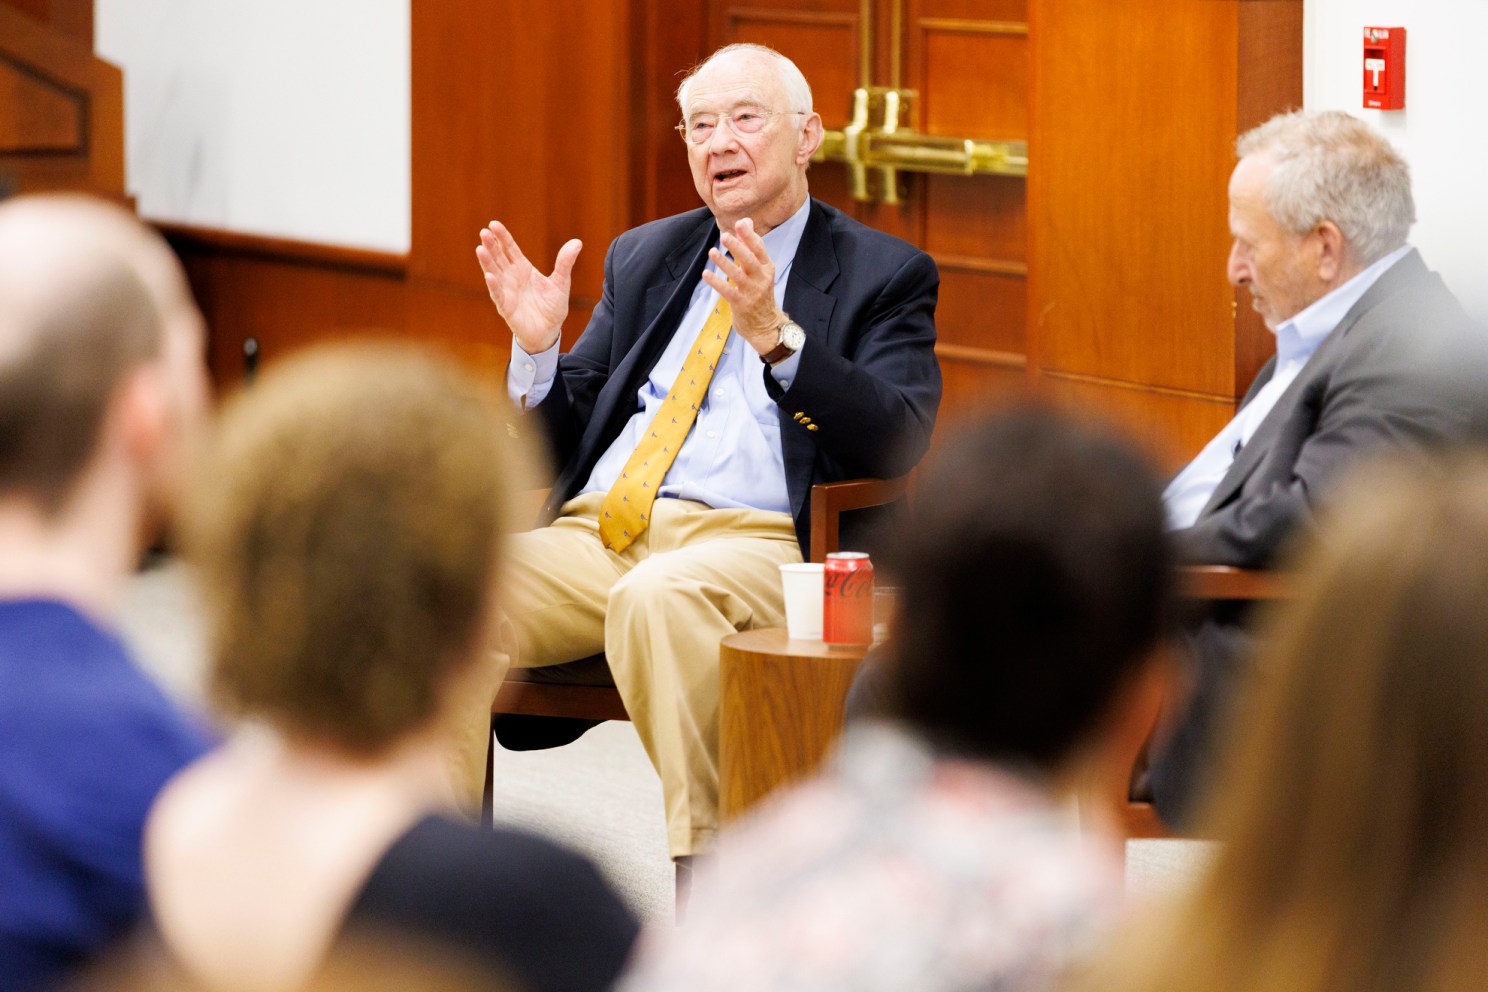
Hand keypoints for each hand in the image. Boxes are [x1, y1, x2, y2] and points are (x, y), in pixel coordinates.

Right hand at [476, 222, 581, 352]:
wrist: (549, 331)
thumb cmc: (552, 307)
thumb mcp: (561, 282)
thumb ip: (565, 262)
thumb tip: (577, 242)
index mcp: (523, 269)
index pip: (510, 249)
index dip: (502, 237)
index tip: (494, 224)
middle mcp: (511, 278)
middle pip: (499, 258)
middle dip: (491, 245)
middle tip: (484, 232)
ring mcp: (507, 292)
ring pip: (494, 273)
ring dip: (487, 262)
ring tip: (481, 248)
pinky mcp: (506, 307)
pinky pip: (498, 295)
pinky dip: (494, 286)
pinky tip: (489, 276)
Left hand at [701, 218, 786, 355]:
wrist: (765, 325)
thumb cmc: (759, 293)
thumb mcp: (759, 270)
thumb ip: (750, 246)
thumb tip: (745, 221)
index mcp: (766, 268)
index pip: (759, 249)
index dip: (749, 236)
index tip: (740, 223)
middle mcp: (761, 279)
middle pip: (750, 260)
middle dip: (738, 247)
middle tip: (724, 236)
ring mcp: (752, 293)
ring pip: (737, 275)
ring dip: (724, 263)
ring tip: (712, 252)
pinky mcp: (742, 305)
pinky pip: (727, 291)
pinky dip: (717, 282)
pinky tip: (706, 274)